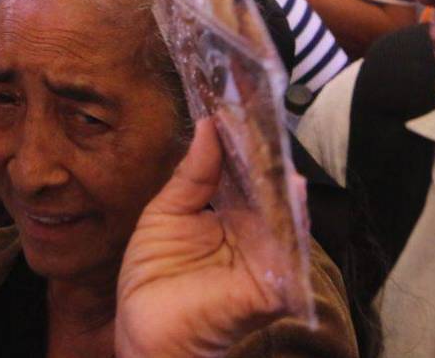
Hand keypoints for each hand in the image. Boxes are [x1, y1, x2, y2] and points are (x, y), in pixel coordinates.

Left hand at [115, 118, 287, 357]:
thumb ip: (192, 173)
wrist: (141, 331)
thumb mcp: (167, 212)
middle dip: (266, 151)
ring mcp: (264, 259)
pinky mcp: (268, 287)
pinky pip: (287, 253)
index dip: (244, 139)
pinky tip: (293, 194)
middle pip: (268, 188)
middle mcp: (254, 234)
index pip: (245, 171)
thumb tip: (209, 127)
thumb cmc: (153, 278)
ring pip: (285, 213)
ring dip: (283, 180)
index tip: (242, 102)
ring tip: (278, 142)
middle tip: (263, 110)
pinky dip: (292, 223)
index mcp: (231, 215)